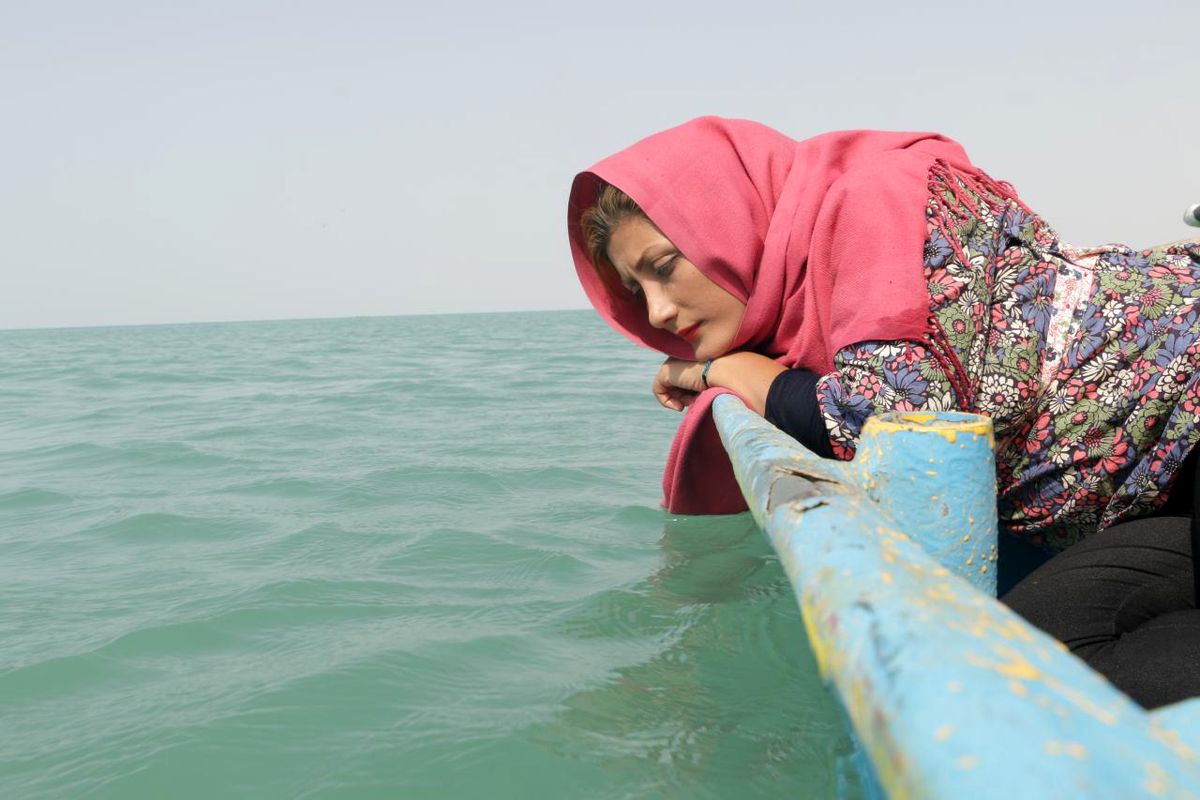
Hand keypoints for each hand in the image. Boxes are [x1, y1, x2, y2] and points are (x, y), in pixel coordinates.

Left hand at [652, 352, 788, 414]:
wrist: (730, 372)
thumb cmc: (733, 378)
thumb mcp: (721, 382)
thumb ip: (709, 385)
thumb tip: (703, 398)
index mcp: (697, 358)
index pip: (688, 379)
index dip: (692, 393)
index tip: (700, 398)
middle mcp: (685, 359)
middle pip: (677, 384)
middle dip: (685, 396)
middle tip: (696, 401)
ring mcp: (675, 363)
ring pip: (669, 387)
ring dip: (679, 399)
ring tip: (693, 401)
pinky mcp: (666, 371)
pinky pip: (658, 390)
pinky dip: (666, 401)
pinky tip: (679, 406)